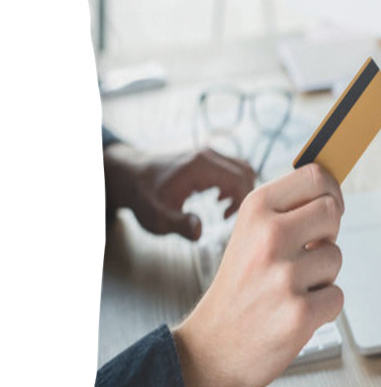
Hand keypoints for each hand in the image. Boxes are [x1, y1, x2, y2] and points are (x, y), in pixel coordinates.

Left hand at [103, 144, 255, 239]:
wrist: (128, 175)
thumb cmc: (142, 196)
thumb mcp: (157, 217)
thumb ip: (179, 225)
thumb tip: (199, 232)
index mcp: (199, 166)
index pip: (238, 179)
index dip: (242, 201)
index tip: (230, 219)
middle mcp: (207, 155)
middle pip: (245, 170)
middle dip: (245, 195)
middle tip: (230, 217)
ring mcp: (207, 154)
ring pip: (241, 167)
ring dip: (241, 189)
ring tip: (225, 211)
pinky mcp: (205, 158)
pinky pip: (231, 167)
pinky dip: (233, 184)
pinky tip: (219, 200)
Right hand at [172, 164, 344, 386]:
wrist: (210, 352)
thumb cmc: (238, 292)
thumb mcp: (249, 237)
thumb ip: (287, 214)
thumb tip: (334, 197)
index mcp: (256, 210)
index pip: (315, 176)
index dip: (332, 191)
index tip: (330, 206)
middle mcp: (270, 236)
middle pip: (333, 212)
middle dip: (327, 235)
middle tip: (305, 256)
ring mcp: (285, 275)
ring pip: (336, 257)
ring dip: (322, 277)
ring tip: (289, 291)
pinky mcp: (300, 313)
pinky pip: (337, 295)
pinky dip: (322, 308)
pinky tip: (293, 314)